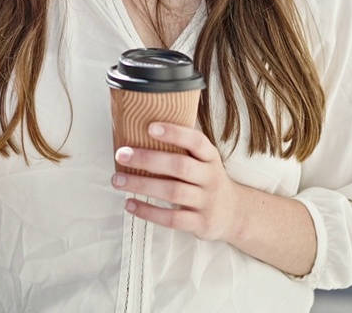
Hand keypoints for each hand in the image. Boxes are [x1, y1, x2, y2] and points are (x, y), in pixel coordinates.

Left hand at [110, 123, 245, 242]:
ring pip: (173, 192)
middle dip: (148, 159)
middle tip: (122, 154)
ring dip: (142, 185)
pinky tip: (130, 204)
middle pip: (180, 166)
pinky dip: (148, 211)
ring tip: (118, 180)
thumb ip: (182, 149)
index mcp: (210, 157)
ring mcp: (206, 201)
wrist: (234, 213)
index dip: (174, 133)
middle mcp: (210, 177)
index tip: (150, 127)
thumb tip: (140, 130)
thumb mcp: (204, 161)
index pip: (196, 141)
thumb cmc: (207, 180)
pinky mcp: (200, 223)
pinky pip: (172, 218)